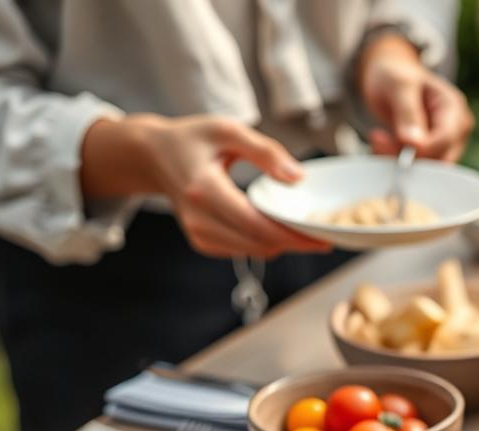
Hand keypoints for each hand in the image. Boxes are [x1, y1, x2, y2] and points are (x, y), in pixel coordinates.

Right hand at [84, 114, 329, 258]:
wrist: (154, 156)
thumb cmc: (194, 139)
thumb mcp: (228, 131)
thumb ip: (265, 151)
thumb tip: (298, 178)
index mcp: (204, 190)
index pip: (256, 225)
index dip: (293, 237)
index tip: (323, 239)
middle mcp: (198, 218)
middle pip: (258, 245)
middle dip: (294, 243)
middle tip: (324, 235)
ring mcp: (197, 234)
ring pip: (253, 252)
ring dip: (281, 244)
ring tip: (305, 229)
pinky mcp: (201, 242)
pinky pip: (242, 250)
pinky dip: (264, 243)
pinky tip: (278, 228)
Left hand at [359, 33, 472, 160]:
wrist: (389, 76)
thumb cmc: (395, 74)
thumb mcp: (398, 85)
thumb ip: (407, 112)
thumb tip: (415, 144)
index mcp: (454, 107)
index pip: (446, 139)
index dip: (421, 149)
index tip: (388, 146)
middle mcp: (456, 128)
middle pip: (441, 158)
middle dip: (408, 158)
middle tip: (377, 142)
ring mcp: (446, 143)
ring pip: (428, 168)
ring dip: (399, 161)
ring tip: (377, 140)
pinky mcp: (432, 154)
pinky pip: (418, 168)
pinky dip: (397, 161)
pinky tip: (381, 146)